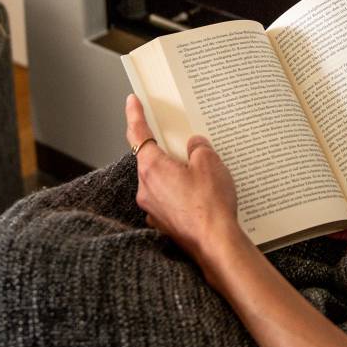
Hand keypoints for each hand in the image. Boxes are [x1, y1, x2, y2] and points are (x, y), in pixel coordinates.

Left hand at [125, 95, 245, 274]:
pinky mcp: (162, 223)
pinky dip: (180, 195)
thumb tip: (195, 146)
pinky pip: (168, 200)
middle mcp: (146, 188)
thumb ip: (199, 148)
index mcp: (153, 167)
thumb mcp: (210, 163)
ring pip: (160, 182)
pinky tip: (199, 198)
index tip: (132, 102)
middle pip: (151, 159)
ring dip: (175, 175)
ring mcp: (152, 208)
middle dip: (167, 151)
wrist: (215, 244)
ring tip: (202, 178)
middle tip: (186, 147)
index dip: (134, 115)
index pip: (138, 134)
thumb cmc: (210, 205)